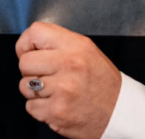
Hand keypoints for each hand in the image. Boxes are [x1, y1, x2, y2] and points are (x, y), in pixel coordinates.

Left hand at [16, 22, 120, 138]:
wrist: (120, 112)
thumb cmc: (101, 80)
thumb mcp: (87, 50)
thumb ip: (59, 43)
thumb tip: (29, 44)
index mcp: (76, 45)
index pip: (35, 32)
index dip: (26, 43)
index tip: (30, 52)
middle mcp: (69, 64)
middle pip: (24, 62)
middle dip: (31, 70)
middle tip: (46, 76)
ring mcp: (62, 90)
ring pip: (24, 86)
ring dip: (35, 91)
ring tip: (54, 91)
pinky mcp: (57, 112)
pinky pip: (30, 107)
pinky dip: (40, 108)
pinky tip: (57, 104)